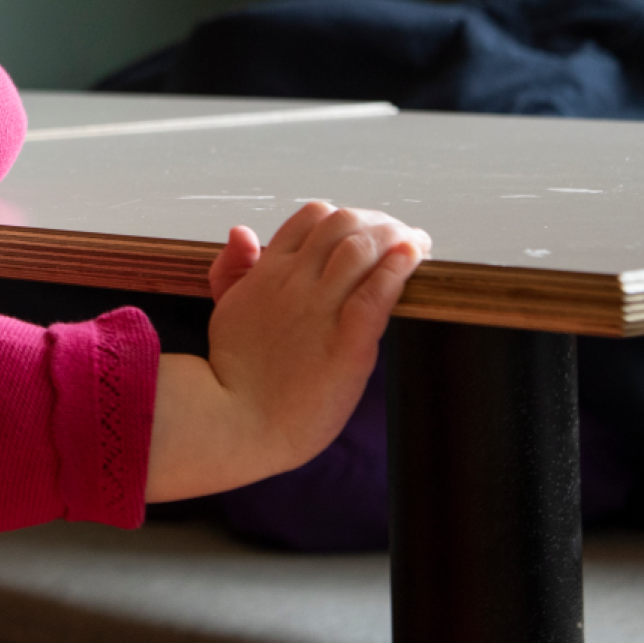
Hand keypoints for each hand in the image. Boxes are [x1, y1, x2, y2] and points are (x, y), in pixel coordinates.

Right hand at [145, 202, 429, 502]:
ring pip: (362, 248)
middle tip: (403, 238)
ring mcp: (320, 311)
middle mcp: (294, 283)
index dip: (346, 217)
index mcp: (269, 272)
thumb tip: (243, 231)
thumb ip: (233, 268)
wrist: (238, 424)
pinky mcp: (346, 344)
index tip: (368, 235)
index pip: (313, 217)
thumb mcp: (226, 309)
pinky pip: (376, 294)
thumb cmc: (236, 373)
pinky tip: (413, 259)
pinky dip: (398, 269)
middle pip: (344, 224)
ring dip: (396, 239)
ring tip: (417, 248)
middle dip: (380, 223)